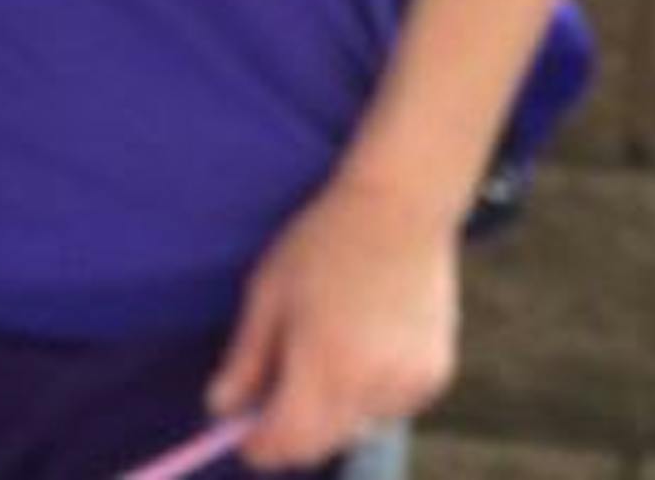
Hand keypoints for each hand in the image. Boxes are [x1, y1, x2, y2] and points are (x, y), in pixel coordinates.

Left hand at [205, 171, 458, 469]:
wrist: (401, 210)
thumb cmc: (323, 242)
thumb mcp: (268, 292)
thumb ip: (245, 359)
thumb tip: (219, 408)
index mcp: (324, 365)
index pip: (286, 443)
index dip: (259, 445)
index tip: (243, 433)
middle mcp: (371, 388)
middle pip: (321, 444)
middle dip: (293, 430)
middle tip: (275, 388)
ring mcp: (409, 386)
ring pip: (356, 428)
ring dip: (333, 411)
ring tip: (327, 348)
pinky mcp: (435, 378)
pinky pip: (389, 409)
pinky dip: (369, 394)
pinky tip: (365, 344)